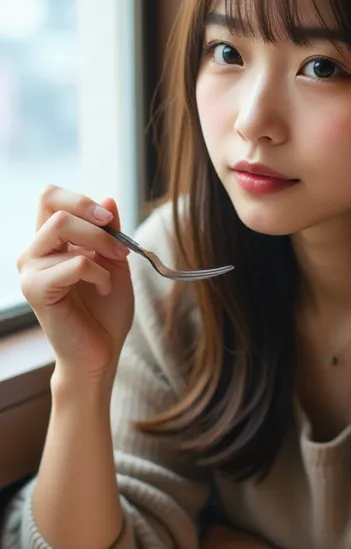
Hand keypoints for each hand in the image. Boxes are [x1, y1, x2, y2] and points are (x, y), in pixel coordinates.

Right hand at [17, 185, 133, 381]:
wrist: (102, 351)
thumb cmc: (106, 309)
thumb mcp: (115, 262)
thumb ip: (109, 232)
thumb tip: (108, 199)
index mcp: (50, 242)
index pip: (50, 197)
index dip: (80, 199)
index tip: (109, 219)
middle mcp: (34, 252)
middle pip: (54, 206)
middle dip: (96, 222)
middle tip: (120, 249)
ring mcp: (31, 271)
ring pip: (60, 227)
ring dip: (100, 246)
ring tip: (112, 271)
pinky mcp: (36, 290)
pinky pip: (74, 263)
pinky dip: (99, 273)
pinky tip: (103, 288)